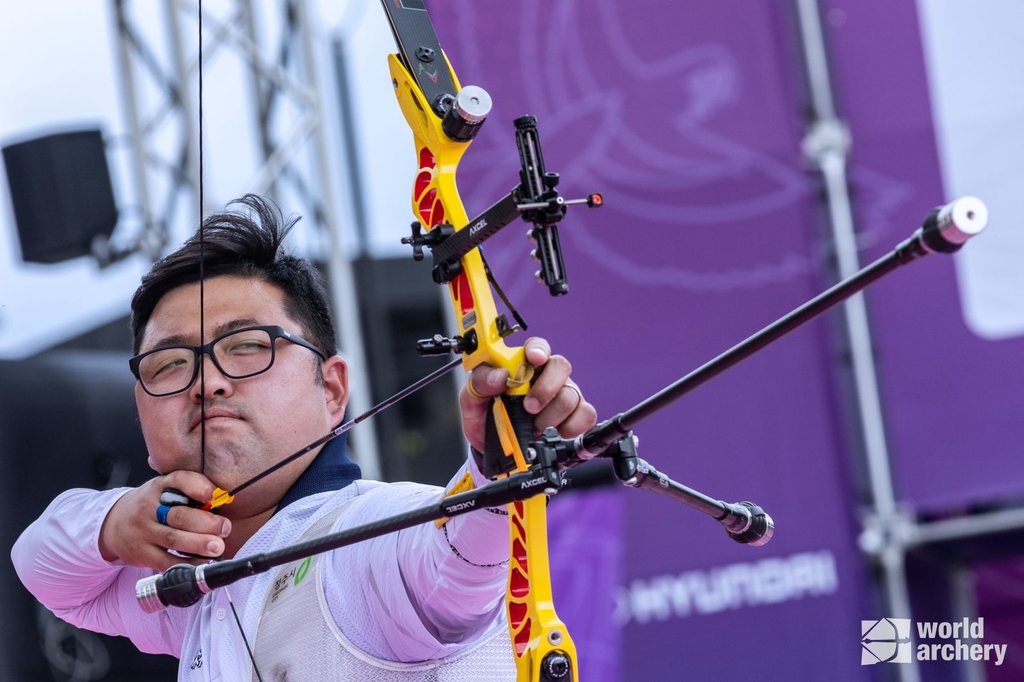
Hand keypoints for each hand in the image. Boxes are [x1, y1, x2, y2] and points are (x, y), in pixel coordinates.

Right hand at [98, 471, 231, 571]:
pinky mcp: (141, 553)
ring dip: (198, 544)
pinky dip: (186, 564)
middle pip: (179, 515)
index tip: (215, 495)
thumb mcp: (164, 491)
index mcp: (159, 486)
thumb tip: (223, 500)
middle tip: (225, 528)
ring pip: (173, 539)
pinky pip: (165, 561)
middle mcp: (149, 507)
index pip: (179, 480)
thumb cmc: (152, 505)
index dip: (199, 487)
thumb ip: (188, 493)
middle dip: (206, 523)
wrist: (114, 523)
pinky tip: (203, 563)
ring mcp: (143, 531)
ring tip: (217, 547)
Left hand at [460, 337, 596, 455]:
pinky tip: (556, 433)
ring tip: (534, 427)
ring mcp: (563, 395)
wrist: (493, 450)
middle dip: (546, 388)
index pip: (537, 347)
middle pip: (561, 366)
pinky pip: (586, 415)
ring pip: (571, 395)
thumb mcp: (471, 400)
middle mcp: (546, 377)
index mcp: (522, 365)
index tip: (533, 359)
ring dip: (551, 415)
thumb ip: (480, 382)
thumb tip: (500, 375)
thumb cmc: (486, 418)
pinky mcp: (575, 416)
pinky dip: (572, 426)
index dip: (538, 350)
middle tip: (529, 407)